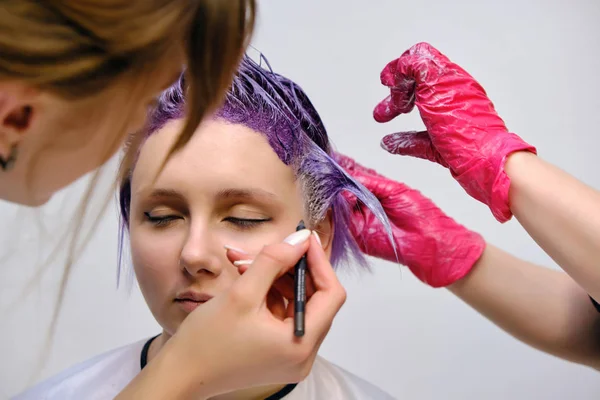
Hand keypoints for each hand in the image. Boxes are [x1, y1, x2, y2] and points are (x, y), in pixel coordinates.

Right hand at [169, 232, 343, 396]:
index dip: (319, 263)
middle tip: (272, 250)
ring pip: (297, 305)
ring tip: (247, 264)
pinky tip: (248, 280)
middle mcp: (303, 355)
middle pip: (315, 299)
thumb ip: (273, 261)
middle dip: (293, 269)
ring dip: (277, 280)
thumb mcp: (242, 293)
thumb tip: (300, 240)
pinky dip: (270, 295)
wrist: (181, 374)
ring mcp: (291, 356)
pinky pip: (284, 316)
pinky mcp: (277, 354)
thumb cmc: (207, 342)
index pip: (331, 295)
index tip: (305, 240)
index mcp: (301, 344)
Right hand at [336, 152, 484, 287]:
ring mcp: (358, 217)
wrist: (429, 244)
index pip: (353, 173)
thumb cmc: (421, 215)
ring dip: (332, 192)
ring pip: (337, 202)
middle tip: (324, 168)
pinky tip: (335, 197)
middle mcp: (364, 202)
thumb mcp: (395, 189)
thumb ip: (370, 182)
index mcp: (375, 188)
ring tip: (328, 180)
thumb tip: (348, 175)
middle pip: (341, 187)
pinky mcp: (355, 233)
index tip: (331, 157)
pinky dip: (335, 209)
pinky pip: (339, 219)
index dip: (342, 166)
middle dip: (333, 177)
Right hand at [373, 42, 535, 221]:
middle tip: (384, 107)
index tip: (387, 82)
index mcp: (450, 79)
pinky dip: (403, 138)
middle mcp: (450, 96)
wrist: (485, 164)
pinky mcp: (447, 143)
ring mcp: (449, 120)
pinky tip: (390, 144)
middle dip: (396, 93)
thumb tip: (404, 63)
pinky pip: (421, 138)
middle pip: (417, 84)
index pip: (422, 59)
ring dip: (397, 110)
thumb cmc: (466, 130)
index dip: (400, 67)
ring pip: (418, 109)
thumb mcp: (436, 90)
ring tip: (382, 119)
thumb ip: (418, 70)